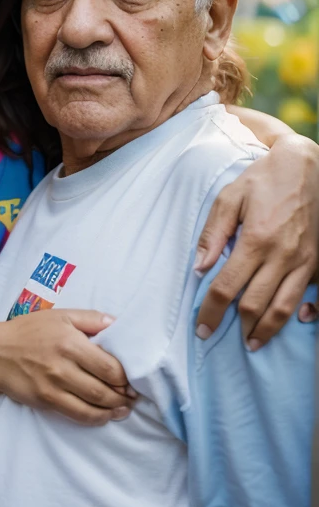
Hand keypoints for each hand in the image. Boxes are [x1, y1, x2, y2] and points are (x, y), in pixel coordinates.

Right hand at [0, 309, 133, 424]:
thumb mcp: (61, 316)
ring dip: (114, 409)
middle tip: (133, 396)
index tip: (133, 378)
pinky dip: (95, 418)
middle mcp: (63, 366)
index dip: (126, 376)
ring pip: (93, 405)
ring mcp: (53, 386)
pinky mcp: (46, 400)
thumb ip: (91, 318)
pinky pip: (77, 414)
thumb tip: (118, 324)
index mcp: (70, 342)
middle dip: (123, 395)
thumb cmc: (29, 331)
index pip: (108, 365)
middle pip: (103, 388)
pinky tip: (105, 416)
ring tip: (125, 408)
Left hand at [195, 134, 318, 347]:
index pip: (227, 287)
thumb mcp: (231, 196)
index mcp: (256, 240)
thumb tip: (199, 268)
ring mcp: (306, 259)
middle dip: (235, 327)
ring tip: (252, 343)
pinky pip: (316, 294)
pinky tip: (296, 320)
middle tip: (218, 336)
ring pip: (285, 307)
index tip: (201, 326)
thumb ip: (214, 233)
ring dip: (266, 330)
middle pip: (255, 304)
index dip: (211, 311)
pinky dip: (307, 312)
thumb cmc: (265, 178)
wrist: (308, 164)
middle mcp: (283, 255)